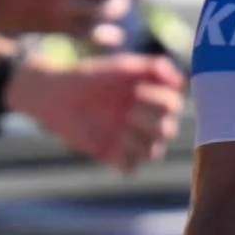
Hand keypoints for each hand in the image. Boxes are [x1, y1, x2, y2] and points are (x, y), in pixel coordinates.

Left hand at [12, 52, 187, 168]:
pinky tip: (113, 142)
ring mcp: (132, 141)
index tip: (138, 90)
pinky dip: (125, 157)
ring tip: (122, 125)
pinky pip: (130, 167)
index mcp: (153, 99)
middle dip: (152, 122)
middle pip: (168, 131)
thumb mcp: (122, 68)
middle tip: (129, 112)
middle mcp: (147, 122)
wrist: (58, 95)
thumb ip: (151, 68)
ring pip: (154, 152)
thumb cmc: (91, 77)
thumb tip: (176, 74)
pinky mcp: (115, 156)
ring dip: (141, 140)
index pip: (174, 105)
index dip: (163, 100)